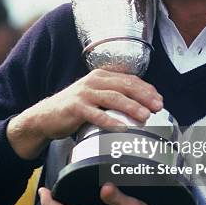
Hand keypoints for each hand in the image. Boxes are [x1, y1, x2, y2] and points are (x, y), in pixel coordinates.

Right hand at [7, 69, 162, 159]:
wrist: (45, 116)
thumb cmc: (75, 109)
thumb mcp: (96, 97)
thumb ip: (114, 97)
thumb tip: (141, 106)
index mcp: (101, 76)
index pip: (130, 79)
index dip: (147, 89)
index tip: (160, 100)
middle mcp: (94, 81)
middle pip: (125, 86)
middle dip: (144, 96)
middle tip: (158, 107)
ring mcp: (84, 94)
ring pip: (113, 98)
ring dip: (131, 107)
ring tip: (145, 116)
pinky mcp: (76, 107)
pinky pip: (96, 114)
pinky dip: (110, 121)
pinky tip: (122, 128)